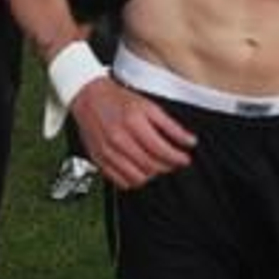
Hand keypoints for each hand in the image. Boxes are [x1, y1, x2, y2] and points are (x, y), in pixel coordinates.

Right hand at [69, 76, 196, 188]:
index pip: (161, 150)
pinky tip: (139, 170)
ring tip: (157, 165)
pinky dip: (134, 180)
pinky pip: (121, 181)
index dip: (177, 158)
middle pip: (151, 166)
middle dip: (168, 166)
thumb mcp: (148, 106)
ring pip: (137, 178)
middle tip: (174, 162)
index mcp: (133, 122)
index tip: (185, 158)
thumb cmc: (117, 99)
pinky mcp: (99, 160)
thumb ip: (170, 125)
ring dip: (152, 174)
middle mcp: (119, 139)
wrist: (88, 97)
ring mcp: (107, 152)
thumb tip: (189, 141)